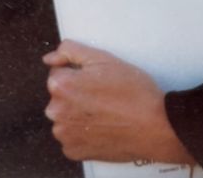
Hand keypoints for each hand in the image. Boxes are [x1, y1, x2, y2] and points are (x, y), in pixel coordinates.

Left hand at [43, 40, 194, 165]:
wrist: (153, 125)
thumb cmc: (132, 91)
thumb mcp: (104, 58)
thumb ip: (71, 51)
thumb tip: (49, 58)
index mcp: (61, 86)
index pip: (58, 73)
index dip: (78, 73)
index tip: (96, 79)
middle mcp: (56, 112)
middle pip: (60, 96)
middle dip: (76, 93)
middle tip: (103, 93)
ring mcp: (64, 135)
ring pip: (66, 116)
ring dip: (78, 113)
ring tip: (105, 110)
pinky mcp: (74, 151)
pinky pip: (72, 136)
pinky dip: (83, 132)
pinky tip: (103, 125)